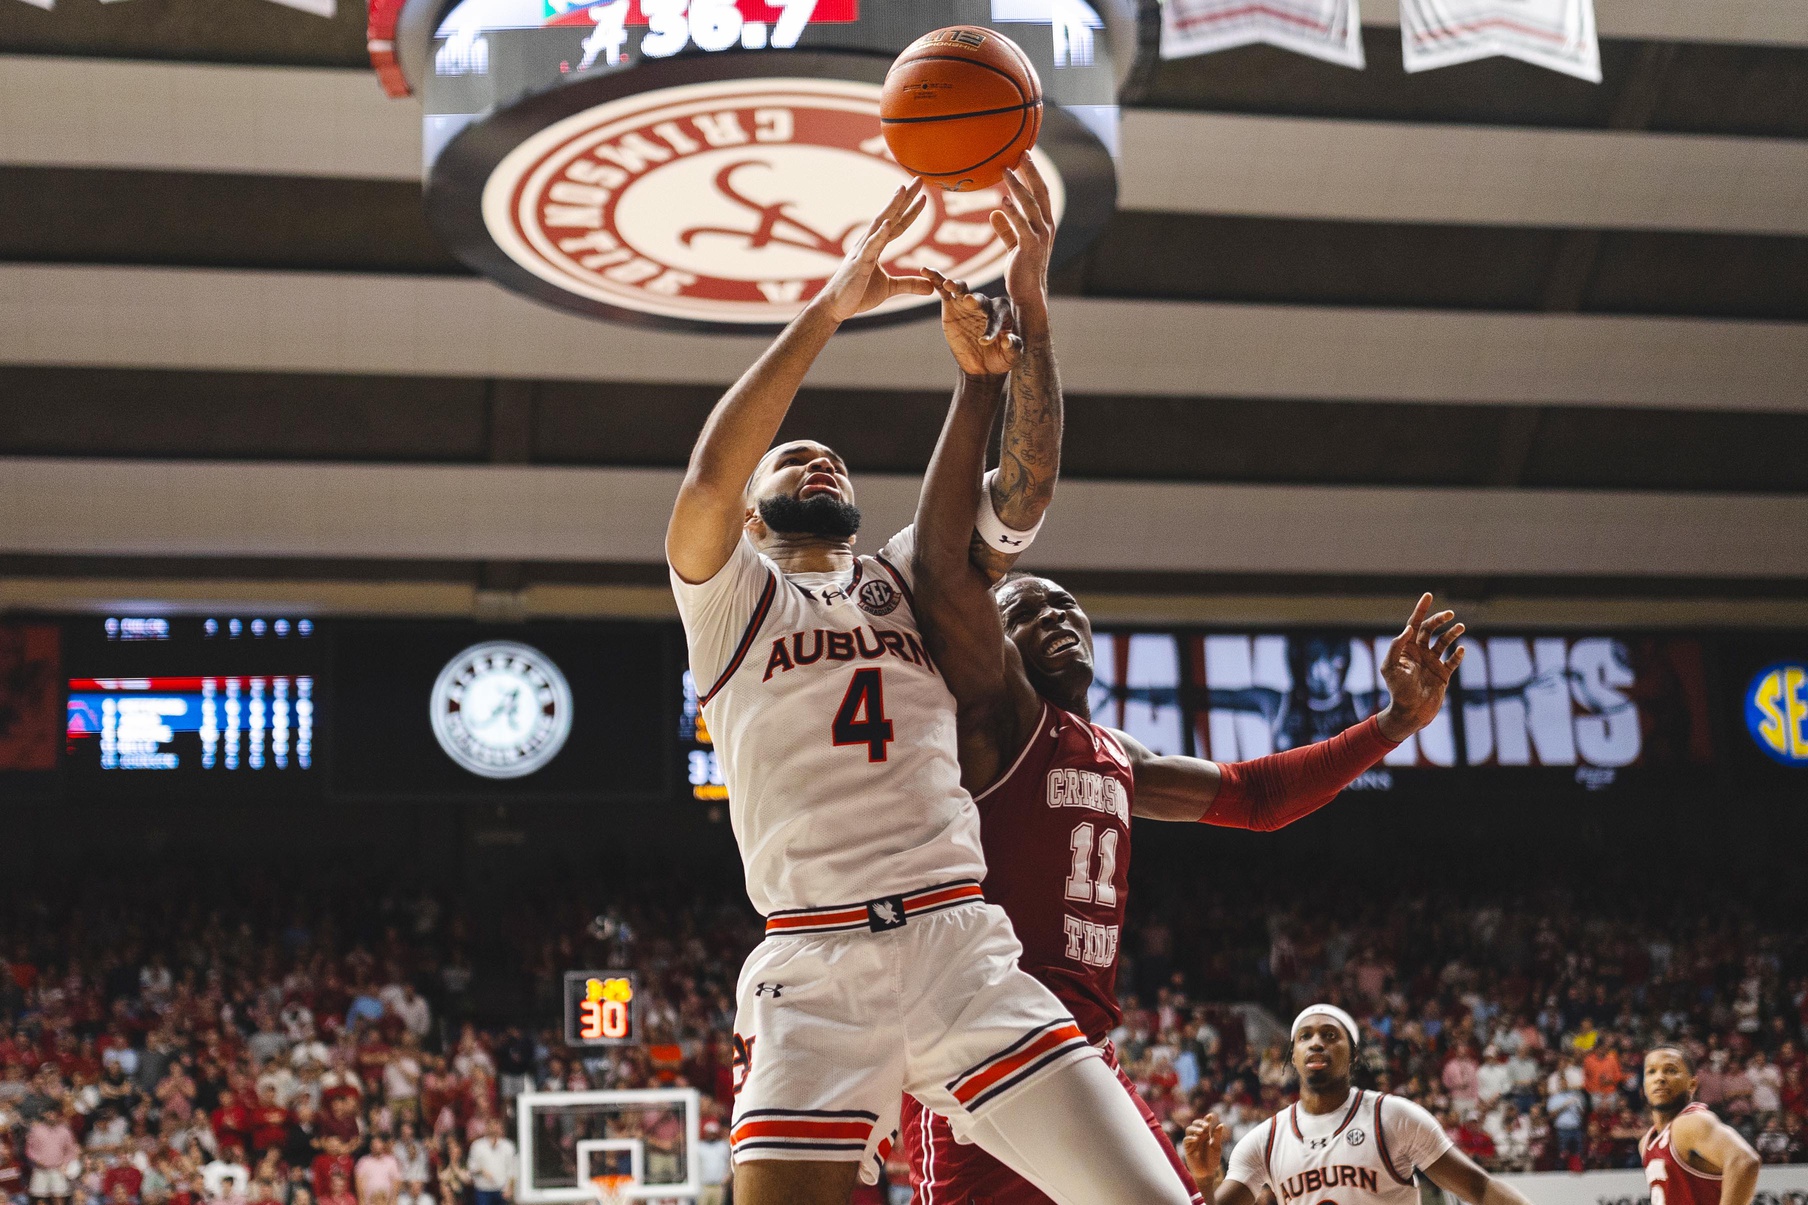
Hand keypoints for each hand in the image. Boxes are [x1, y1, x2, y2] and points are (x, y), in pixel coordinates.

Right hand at [807, 181, 932, 323]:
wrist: (835, 307)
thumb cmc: (857, 294)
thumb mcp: (889, 289)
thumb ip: (909, 285)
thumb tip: (931, 287)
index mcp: (875, 247)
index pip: (897, 225)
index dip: (910, 211)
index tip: (923, 196)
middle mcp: (869, 243)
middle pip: (890, 216)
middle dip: (904, 198)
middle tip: (918, 179)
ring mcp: (863, 251)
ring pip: (880, 225)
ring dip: (892, 207)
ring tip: (903, 190)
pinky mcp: (859, 264)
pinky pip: (871, 247)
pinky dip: (880, 234)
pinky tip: (889, 222)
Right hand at [925, 269, 1021, 377]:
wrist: (981, 365)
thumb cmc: (1000, 358)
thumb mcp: (1011, 357)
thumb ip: (1013, 347)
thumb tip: (1007, 339)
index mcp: (1003, 314)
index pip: (996, 318)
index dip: (991, 329)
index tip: (984, 342)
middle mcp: (986, 304)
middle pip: (980, 300)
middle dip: (974, 301)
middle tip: (969, 301)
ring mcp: (967, 303)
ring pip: (962, 289)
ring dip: (956, 286)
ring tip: (949, 284)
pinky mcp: (951, 304)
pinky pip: (943, 289)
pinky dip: (936, 280)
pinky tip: (926, 271)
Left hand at [991, 159, 1054, 329]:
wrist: (1028, 294)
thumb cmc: (1022, 270)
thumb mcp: (1014, 246)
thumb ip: (1007, 228)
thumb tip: (995, 211)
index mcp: (1043, 224)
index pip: (1040, 192)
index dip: (1033, 174)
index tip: (1024, 155)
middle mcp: (1046, 227)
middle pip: (1039, 193)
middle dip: (1031, 172)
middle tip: (1021, 152)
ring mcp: (1040, 237)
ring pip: (1030, 206)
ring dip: (1018, 187)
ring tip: (1006, 171)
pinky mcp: (1030, 249)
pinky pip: (1021, 227)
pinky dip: (1013, 214)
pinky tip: (1002, 202)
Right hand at [1183, 1112, 1227, 1187]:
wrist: (1207, 1173)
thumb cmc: (1212, 1160)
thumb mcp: (1217, 1147)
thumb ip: (1217, 1136)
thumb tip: (1221, 1124)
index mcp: (1206, 1135)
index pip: (1205, 1123)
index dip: (1206, 1119)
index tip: (1211, 1116)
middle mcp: (1198, 1136)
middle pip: (1195, 1124)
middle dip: (1200, 1122)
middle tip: (1206, 1126)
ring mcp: (1192, 1142)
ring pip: (1189, 1130)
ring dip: (1194, 1129)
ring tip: (1201, 1132)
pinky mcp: (1187, 1148)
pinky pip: (1186, 1140)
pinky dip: (1190, 1138)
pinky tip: (1196, 1139)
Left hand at [1376, 593, 1465, 742]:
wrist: (1410, 712)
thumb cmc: (1397, 690)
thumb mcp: (1390, 667)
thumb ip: (1397, 646)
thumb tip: (1409, 627)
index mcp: (1406, 649)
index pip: (1414, 624)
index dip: (1421, 610)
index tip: (1428, 595)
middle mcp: (1420, 652)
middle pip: (1430, 629)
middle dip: (1439, 619)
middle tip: (1449, 614)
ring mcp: (1432, 662)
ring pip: (1444, 642)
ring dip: (1452, 633)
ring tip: (1460, 627)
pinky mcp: (1443, 674)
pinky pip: (1452, 660)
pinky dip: (1458, 654)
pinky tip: (1460, 649)